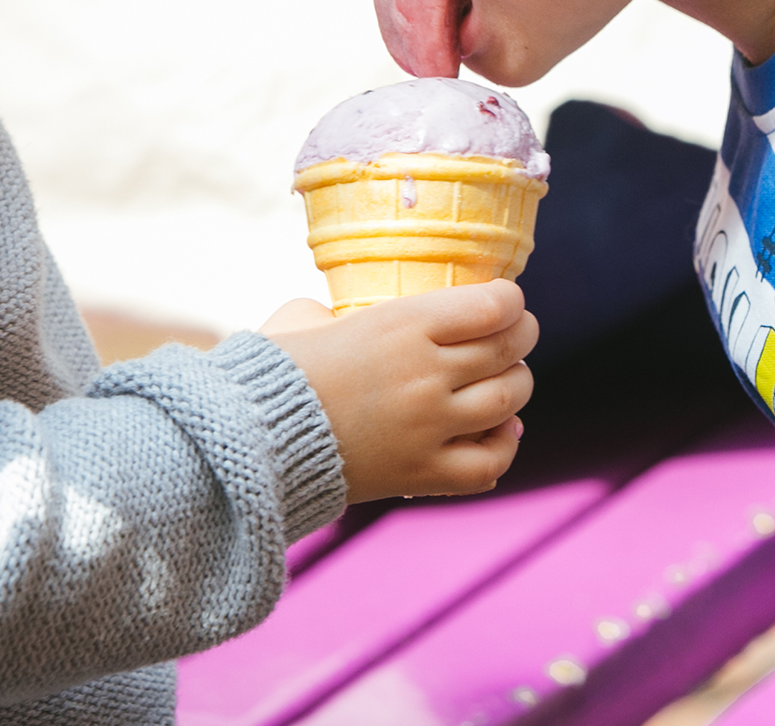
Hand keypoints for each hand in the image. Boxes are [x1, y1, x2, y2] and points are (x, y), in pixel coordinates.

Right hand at [261, 280, 537, 503]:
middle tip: (517, 334)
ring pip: (509, 400)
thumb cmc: (275, 368)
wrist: (252, 438)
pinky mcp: (422, 473)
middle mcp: (426, 372)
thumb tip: (345, 314)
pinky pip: (491, 460)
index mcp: (402, 323)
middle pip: (509, 349)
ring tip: (508, 379)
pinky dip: (506, 443)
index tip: (506, 301)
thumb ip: (340, 308)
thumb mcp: (307, 315)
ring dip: (518, 385)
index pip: (493, 306)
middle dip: (522, 336)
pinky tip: (500, 430)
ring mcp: (428, 426)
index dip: (511, 301)